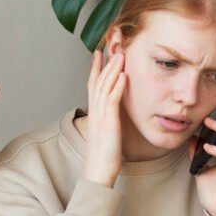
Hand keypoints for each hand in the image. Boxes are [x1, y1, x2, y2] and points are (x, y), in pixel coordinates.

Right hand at [82, 49, 126, 186]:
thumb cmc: (104, 157)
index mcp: (94, 113)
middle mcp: (95, 112)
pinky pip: (112, 100)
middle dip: (104, 62)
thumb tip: (113, 116)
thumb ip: (108, 121)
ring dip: (112, 69)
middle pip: (98, 81)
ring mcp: (100, 116)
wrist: (98, 171)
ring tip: (119, 54)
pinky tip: (123, 75)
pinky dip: (117, 86)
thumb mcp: (105, 134)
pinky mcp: (109, 123)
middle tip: (110, 45)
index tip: (98, 53)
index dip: (95, 68)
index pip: (92, 85)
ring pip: (105, 86)